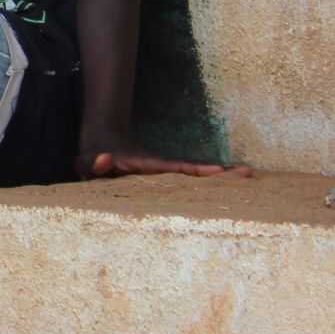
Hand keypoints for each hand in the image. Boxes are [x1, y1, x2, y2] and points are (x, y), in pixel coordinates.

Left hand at [75, 137, 248, 180]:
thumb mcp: (86, 162)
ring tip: (248, 174)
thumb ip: (93, 163)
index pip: (170, 167)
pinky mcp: (164, 182)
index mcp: (143, 164)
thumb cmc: (93, 159)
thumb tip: (104, 160)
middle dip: (218, 172)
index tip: (215, 170)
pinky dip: (209, 185)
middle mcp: (159, 168)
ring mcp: (164, 174)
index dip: (192, 169)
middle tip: (246, 172)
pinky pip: (188, 184)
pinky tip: (232, 186)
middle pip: (191, 170)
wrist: (101, 147)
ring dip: (220, 177)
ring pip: (194, 176)